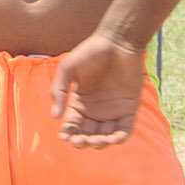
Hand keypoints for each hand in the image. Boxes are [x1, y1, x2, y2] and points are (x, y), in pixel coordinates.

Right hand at [50, 31, 147, 148]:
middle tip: (81, 141)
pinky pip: (125, 130)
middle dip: (83, 142)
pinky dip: (119, 138)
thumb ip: (58, 91)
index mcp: (80, 102)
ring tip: (96, 140)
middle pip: (88, 134)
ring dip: (100, 143)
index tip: (65, 136)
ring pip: (105, 136)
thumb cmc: (90, 52)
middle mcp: (96, 110)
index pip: (73, 125)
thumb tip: (55, 116)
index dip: (68, 134)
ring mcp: (113, 110)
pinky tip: (111, 139)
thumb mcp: (68, 69)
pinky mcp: (129, 109)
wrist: (118, 42)